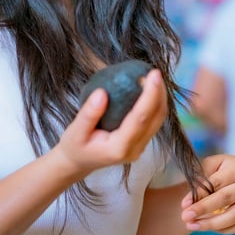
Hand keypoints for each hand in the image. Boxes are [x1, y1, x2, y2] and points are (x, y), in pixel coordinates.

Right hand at [52, 69, 167, 179]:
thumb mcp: (74, 132)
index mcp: (119, 148)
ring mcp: (140, 148)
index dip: (150, 95)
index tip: (153, 74)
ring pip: (158, 119)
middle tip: (154, 71)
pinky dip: (154, 103)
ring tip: (153, 77)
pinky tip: (148, 89)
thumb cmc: (74, 147)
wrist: (77, 163)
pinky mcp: (141, 142)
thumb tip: (102, 92)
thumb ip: (88, 114)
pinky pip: (153, 120)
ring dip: (159, 97)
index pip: (140, 119)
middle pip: (156, 118)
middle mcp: (134, 150)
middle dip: (159, 93)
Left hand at [181, 154, 234, 233]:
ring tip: (191, 226)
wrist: (230, 175)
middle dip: (203, 209)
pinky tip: (205, 227)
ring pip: (233, 217)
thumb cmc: (216, 170)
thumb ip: (200, 182)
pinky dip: (221, 230)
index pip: (217, 183)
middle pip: (226, 199)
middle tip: (185, 217)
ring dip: (210, 224)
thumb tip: (189, 203)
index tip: (184, 204)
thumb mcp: (207, 168)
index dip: (199, 194)